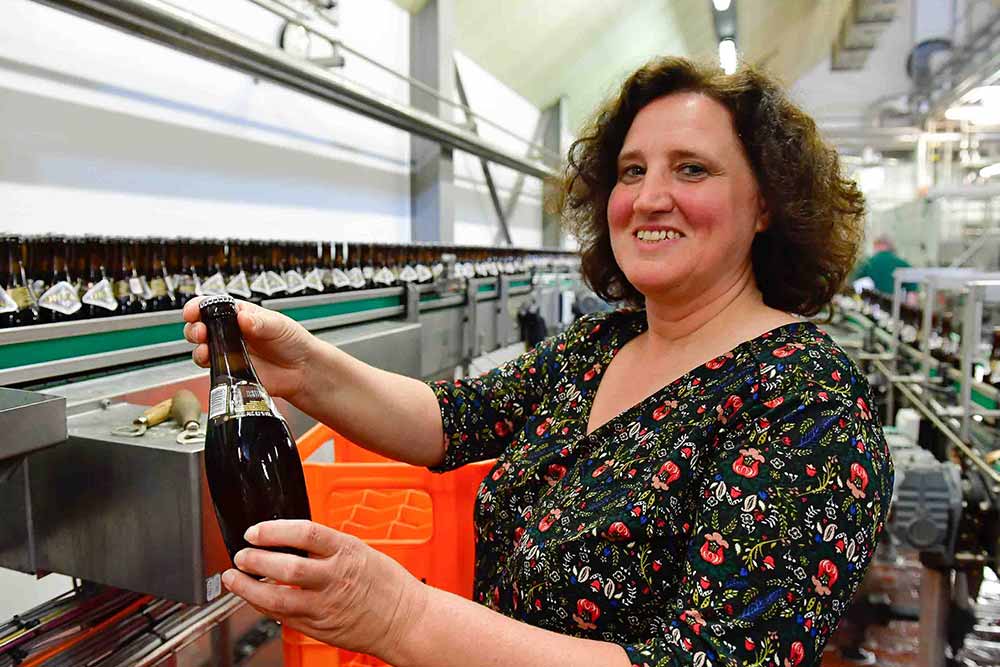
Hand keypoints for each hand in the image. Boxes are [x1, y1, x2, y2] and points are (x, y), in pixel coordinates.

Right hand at [182, 297, 315, 400]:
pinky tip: (212, 361)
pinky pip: (211, 367)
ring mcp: (229, 352)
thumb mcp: (278, 325)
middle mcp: (230, 332)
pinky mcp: (231, 371)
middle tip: (201, 331)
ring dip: (197, 346)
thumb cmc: (293, 342)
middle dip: (194, 327)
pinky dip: (206, 363)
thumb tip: (243, 317)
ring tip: (205, 347)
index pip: (213, 306)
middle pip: (201, 326)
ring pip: (202, 347)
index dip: (199, 306)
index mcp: (240, 314)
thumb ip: (260, 322)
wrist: (303, 370)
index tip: (193, 311)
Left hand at [224, 520, 427, 658]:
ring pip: (278, 598)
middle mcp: (335, 578)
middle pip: (286, 567)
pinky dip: (265, 606)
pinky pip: (285, 617)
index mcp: (347, 551)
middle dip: (256, 560)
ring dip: (249, 588)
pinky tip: (255, 599)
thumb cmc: (387, 585)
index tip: (256, 531)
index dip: (274, 530)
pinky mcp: (319, 627)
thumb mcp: (361, 551)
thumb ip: (327, 547)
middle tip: (242, 555)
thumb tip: (291, 540)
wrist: (405, 620)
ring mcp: (326, 605)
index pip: (305, 533)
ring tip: (235, 578)